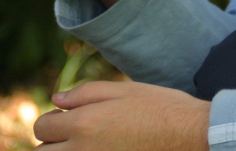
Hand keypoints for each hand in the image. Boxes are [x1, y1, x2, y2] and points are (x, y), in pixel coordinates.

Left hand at [34, 81, 209, 150]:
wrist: (192, 136)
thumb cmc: (160, 108)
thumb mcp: (121, 90)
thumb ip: (83, 94)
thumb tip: (56, 100)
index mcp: (84, 124)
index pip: (42, 128)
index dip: (50, 121)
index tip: (64, 119)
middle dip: (52, 143)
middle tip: (71, 135)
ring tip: (86, 144)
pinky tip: (101, 150)